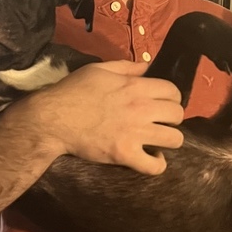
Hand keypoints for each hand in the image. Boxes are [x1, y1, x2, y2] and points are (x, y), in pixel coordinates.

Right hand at [30, 60, 183, 174]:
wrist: (53, 119)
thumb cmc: (73, 91)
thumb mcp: (98, 69)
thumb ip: (126, 67)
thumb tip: (147, 65)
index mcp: (135, 86)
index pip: (173, 91)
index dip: (171, 98)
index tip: (163, 104)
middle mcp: (140, 109)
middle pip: (178, 115)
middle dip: (172, 118)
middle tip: (159, 122)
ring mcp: (134, 133)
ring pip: (174, 139)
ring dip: (168, 140)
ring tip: (157, 141)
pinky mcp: (125, 154)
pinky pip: (155, 166)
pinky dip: (157, 164)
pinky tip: (150, 158)